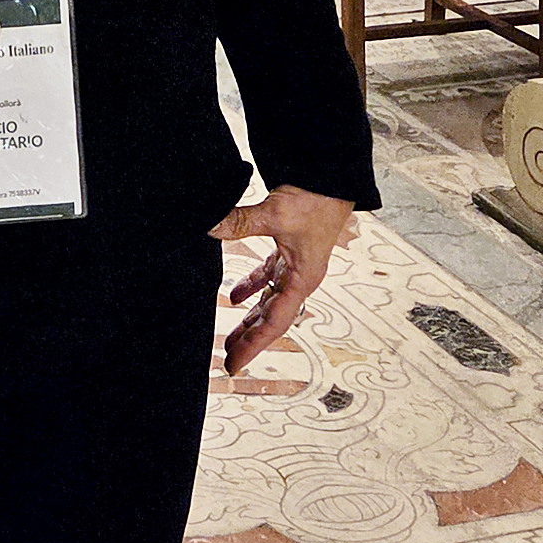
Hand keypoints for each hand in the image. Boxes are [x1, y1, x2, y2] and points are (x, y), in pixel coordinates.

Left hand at [211, 186, 355, 374]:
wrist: (332, 179)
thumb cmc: (316, 200)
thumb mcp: (276, 214)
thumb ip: (241, 222)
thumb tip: (210, 225)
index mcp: (303, 279)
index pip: (275, 321)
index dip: (254, 344)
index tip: (235, 363)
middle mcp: (300, 278)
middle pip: (271, 317)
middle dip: (250, 338)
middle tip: (227, 358)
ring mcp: (295, 266)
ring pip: (268, 300)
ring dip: (249, 317)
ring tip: (230, 336)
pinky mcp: (288, 252)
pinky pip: (268, 277)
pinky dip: (251, 287)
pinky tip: (233, 296)